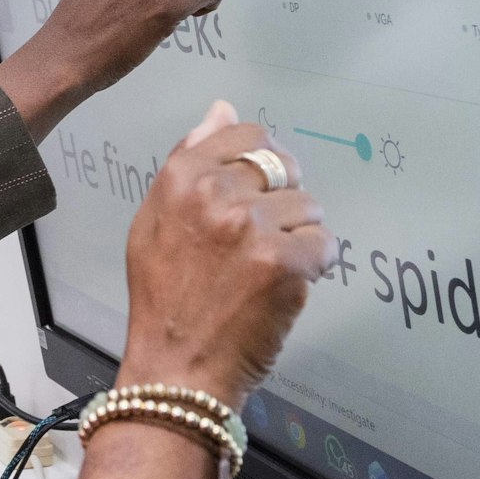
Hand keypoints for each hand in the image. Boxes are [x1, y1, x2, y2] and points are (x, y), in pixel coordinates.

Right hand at [116, 103, 324, 404]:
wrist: (176, 368)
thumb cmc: (164, 300)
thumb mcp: (154, 221)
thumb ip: (189, 159)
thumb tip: (223, 109)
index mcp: (181, 178)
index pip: (247, 136)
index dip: (262, 163)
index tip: (258, 193)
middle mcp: (215, 193)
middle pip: (283, 167)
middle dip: (282, 200)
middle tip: (261, 241)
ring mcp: (252, 227)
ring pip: (308, 208)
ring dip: (299, 237)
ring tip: (268, 271)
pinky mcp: (284, 263)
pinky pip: (324, 245)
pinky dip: (314, 268)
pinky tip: (285, 288)